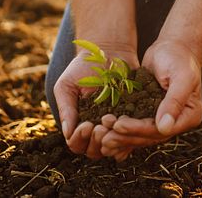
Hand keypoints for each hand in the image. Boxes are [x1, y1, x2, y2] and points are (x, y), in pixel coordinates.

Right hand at [53, 43, 137, 158]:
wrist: (109, 50)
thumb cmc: (83, 67)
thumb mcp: (67, 85)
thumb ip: (66, 108)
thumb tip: (67, 133)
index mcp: (79, 124)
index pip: (76, 144)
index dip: (80, 139)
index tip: (86, 125)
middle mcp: (98, 129)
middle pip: (96, 151)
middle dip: (97, 141)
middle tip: (100, 126)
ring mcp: (117, 125)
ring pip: (115, 146)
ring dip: (114, 140)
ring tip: (115, 124)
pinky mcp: (135, 118)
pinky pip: (135, 135)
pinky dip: (133, 135)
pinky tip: (132, 126)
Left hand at [100, 40, 201, 159]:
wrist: (173, 46)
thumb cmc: (179, 58)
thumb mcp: (181, 76)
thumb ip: (174, 101)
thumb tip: (165, 128)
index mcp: (189, 117)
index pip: (160, 130)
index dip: (138, 130)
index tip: (118, 125)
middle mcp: (176, 122)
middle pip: (148, 136)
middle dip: (125, 136)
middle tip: (103, 136)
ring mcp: (162, 120)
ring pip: (139, 135)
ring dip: (119, 137)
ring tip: (100, 135)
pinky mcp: (149, 114)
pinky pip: (134, 126)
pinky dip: (120, 131)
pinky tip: (104, 132)